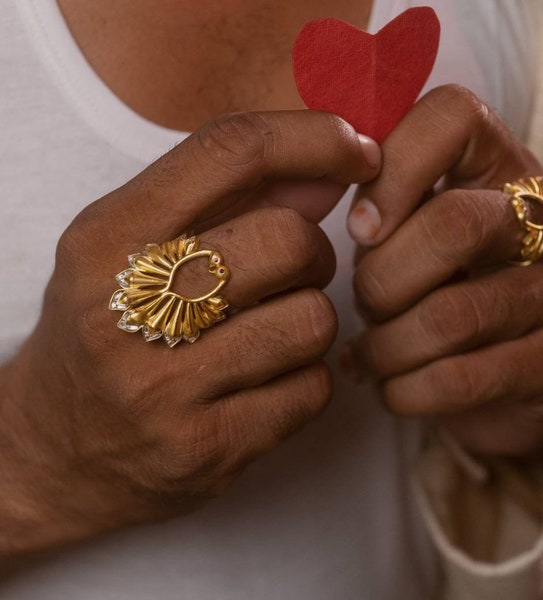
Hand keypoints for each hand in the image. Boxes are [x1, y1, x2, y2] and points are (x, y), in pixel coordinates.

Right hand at [0, 111, 380, 561]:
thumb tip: (335, 165)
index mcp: (106, 240)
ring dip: (313, 318)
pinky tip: (270, 381)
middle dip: (315, 252)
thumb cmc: (106, 332)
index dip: (312, 139)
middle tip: (294, 272)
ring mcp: (165, 389)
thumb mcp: (135, 249)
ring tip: (276, 329)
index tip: (356, 151)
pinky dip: (308, 378)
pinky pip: (313, 389)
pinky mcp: (206, 448)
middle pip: (289, 241)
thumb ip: (231, 197)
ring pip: (313, 320)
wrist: (58, 451)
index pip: (230, 152)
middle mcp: (126, 310)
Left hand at [346, 85, 542, 457]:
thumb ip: (376, 204)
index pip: (454, 116)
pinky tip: (388, 386)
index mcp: (501, 168)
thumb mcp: (407, 234)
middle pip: (453, 226)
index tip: (358, 227)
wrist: (503, 372)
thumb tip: (314, 188)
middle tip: (363, 304)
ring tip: (367, 354)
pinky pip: (460, 380)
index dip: (392, 168)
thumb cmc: (436, 287)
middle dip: (380, 279)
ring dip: (385, 345)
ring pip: (450, 316)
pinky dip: (403, 389)